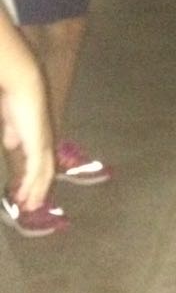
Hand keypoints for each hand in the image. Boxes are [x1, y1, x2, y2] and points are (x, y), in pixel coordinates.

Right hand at [1, 83, 54, 210]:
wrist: (23, 85)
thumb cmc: (16, 98)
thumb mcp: (12, 120)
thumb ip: (13, 132)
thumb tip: (12, 143)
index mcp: (40, 137)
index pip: (42, 162)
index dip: (36, 177)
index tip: (27, 191)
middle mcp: (46, 142)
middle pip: (46, 171)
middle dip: (38, 190)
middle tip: (30, 206)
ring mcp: (44, 144)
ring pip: (44, 174)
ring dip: (35, 191)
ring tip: (28, 207)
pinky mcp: (38, 146)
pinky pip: (37, 170)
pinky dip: (31, 185)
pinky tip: (24, 195)